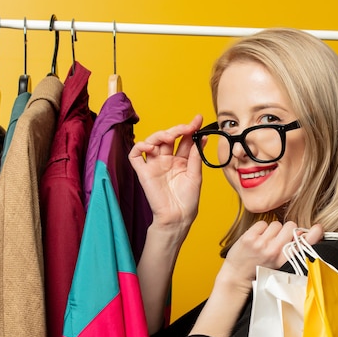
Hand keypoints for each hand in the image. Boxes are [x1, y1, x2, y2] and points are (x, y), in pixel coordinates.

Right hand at [129, 115, 202, 237]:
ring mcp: (155, 165)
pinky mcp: (143, 172)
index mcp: (182, 161)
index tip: (198, 119)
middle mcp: (167, 160)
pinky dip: (140, 146)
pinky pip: (135, 155)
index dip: (190, 129)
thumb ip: (195, 157)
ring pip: (152, 141)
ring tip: (170, 136)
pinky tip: (150, 146)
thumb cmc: (188, 200)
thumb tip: (201, 138)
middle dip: (177, 129)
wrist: (177, 217)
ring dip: (160, 134)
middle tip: (187, 127)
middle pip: (168, 138)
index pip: (184, 140)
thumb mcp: (195, 176)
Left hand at [216, 221, 323, 294]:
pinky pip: (262, 223)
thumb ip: (291, 251)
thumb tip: (302, 233)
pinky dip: (259, 229)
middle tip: (278, 240)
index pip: (304, 245)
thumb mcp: (279, 265)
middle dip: (286, 230)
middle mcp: (275, 251)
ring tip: (265, 242)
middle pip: (291, 226)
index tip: (318, 229)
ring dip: (272, 231)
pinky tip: (256, 240)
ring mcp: (261, 244)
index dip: (313, 235)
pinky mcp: (249, 238)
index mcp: (285, 261)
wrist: (237, 277)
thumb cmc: (260, 271)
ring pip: (276, 224)